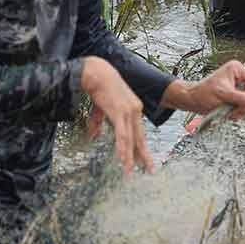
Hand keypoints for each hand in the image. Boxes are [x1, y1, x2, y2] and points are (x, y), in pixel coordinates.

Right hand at [81, 56, 153, 177]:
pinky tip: (123, 158)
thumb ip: (99, 123)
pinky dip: (122, 147)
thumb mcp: (100, 108)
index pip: (139, 134)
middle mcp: (135, 111)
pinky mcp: (120, 112)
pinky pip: (122, 134)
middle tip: (150, 171)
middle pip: (140, 139)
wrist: (96, 72)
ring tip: (130, 171)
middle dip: (144, 157)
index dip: (141, 149)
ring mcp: (129, 111)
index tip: (145, 162)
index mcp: (133, 110)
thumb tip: (94, 136)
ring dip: (130, 157)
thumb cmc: (99, 87)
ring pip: (131, 140)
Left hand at [162, 60, 244, 117]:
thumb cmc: (203, 93)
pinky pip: (243, 106)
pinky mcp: (235, 96)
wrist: (193, 100)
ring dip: (241, 109)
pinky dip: (237, 112)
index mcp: (236, 69)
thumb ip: (241, 98)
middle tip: (235, 110)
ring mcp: (237, 87)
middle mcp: (238, 76)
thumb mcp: (223, 95)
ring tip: (229, 112)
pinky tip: (228, 113)